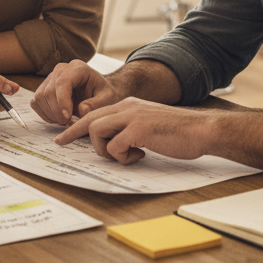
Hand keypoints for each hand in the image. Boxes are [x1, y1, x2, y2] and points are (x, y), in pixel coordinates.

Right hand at [30, 59, 119, 124]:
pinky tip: (57, 118)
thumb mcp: (108, 99)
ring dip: (50, 114)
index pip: (62, 82)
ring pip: (39, 97)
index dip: (62, 101)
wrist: (99, 92)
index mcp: (77, 68)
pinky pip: (36, 102)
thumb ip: (96, 105)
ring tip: (65, 121)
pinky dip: (44, 114)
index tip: (68, 117)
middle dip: (57, 112)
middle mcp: (61, 70)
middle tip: (69, 122)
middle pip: (48, 91)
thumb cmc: (104, 94)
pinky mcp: (44, 88)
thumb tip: (81, 110)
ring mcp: (50, 78)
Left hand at [53, 98, 217, 163]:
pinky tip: (142, 155)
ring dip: (106, 150)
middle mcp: (127, 107)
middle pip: (90, 119)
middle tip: (61, 144)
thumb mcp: (148, 126)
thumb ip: (130, 130)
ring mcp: (132, 117)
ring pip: (97, 131)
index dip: (78, 126)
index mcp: (129, 105)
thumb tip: (114, 145)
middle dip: (73, 133)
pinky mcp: (138, 130)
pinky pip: (115, 147)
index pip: (96, 113)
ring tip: (127, 155)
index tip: (65, 136)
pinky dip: (124, 157)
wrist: (201, 130)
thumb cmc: (179, 132)